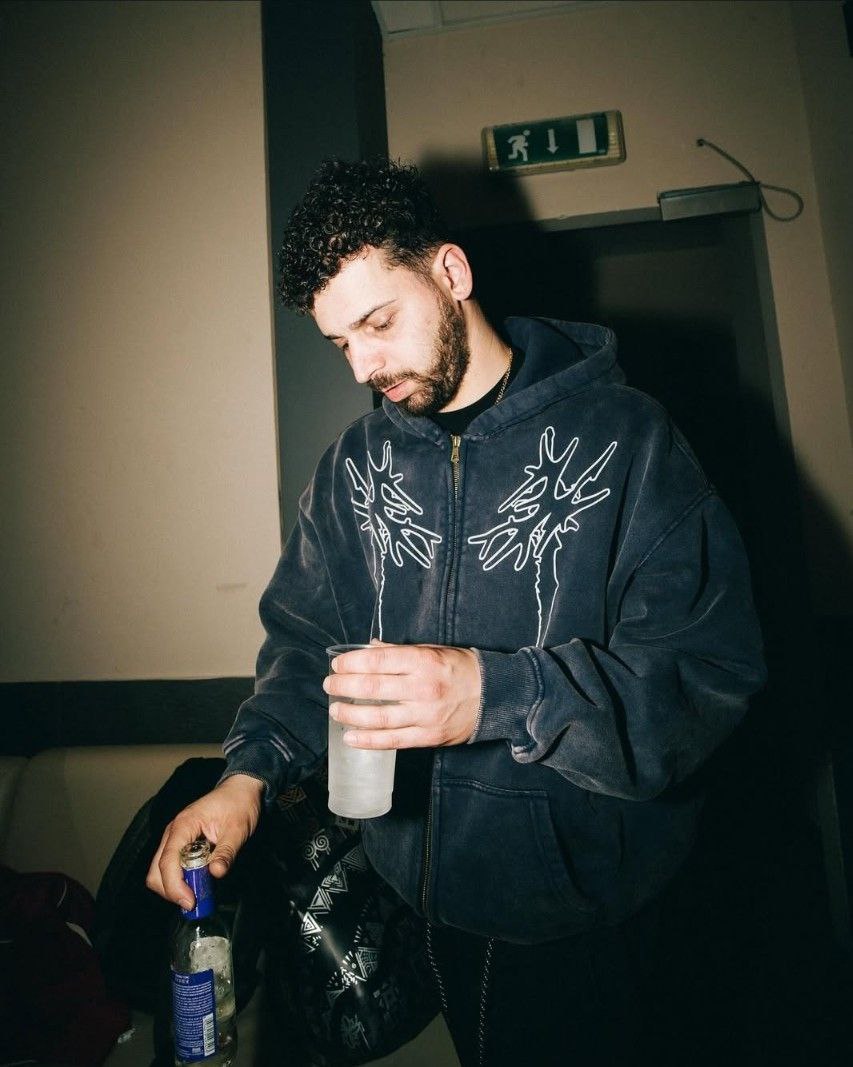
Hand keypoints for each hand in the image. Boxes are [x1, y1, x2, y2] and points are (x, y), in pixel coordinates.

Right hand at [145, 773, 263, 908]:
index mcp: (183, 825)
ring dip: (174, 887)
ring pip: (159, 871)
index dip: (175, 886)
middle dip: (171, 890)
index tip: (190, 902)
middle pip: (156, 871)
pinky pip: (170, 866)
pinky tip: (196, 883)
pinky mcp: (180, 843)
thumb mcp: (238, 829)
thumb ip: (226, 852)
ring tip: (197, 894)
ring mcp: (174, 838)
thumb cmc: (239, 804)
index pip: (167, 861)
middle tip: (194, 902)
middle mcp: (173, 832)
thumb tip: (216, 873)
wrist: (241, 789)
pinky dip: (178, 879)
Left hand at [323, 642, 480, 748]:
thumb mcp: (433, 650)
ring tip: (335, 710)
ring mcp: (425, 715)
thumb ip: (399, 651)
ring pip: (378, 717)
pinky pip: (392, 740)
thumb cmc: (460, 669)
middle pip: (372, 688)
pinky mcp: (428, 737)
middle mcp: (422, 687)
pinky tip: (351, 737)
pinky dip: (368, 740)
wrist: (494, 696)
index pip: (378, 660)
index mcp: (423, 661)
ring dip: (350, 714)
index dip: (352, 663)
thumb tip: (369, 648)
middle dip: (345, 687)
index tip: (337, 665)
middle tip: (330, 685)